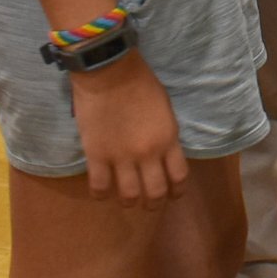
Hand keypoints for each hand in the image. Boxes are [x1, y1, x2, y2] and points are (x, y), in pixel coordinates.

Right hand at [71, 56, 187, 206]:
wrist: (110, 73)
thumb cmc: (141, 84)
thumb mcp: (166, 110)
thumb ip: (166, 135)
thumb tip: (163, 153)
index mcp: (169, 140)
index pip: (179, 176)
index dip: (178, 191)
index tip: (173, 195)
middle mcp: (148, 154)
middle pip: (155, 192)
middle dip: (154, 203)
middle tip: (149, 203)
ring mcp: (121, 157)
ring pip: (129, 195)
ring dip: (130, 202)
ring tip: (128, 201)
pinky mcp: (97, 156)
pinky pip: (100, 186)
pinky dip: (102, 194)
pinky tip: (103, 193)